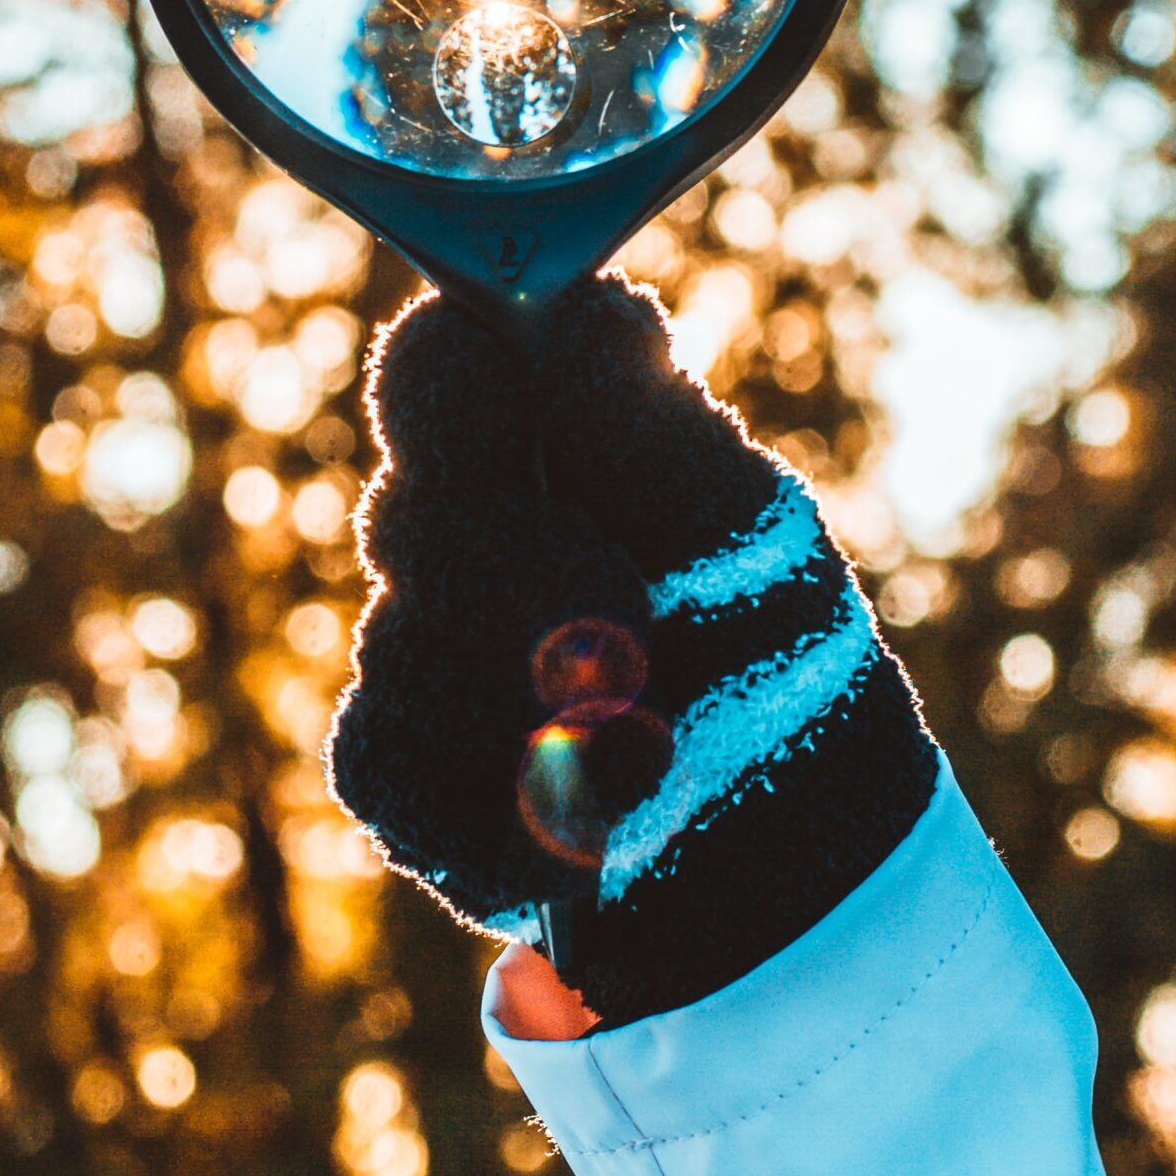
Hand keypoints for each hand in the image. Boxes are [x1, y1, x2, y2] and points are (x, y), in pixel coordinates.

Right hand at [327, 274, 937, 1028]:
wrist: (792, 871)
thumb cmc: (778, 665)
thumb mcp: (747, 537)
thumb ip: (655, 434)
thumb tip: (589, 305)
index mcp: (543, 441)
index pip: (435, 366)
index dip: (453, 388)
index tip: (520, 424)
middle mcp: (461, 530)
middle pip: (411, 510)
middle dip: (530, 575)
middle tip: (632, 632)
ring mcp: (416, 651)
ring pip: (398, 645)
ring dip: (533, 708)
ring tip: (648, 757)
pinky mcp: (398, 772)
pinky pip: (382, 759)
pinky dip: (491, 803)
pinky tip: (581, 827)